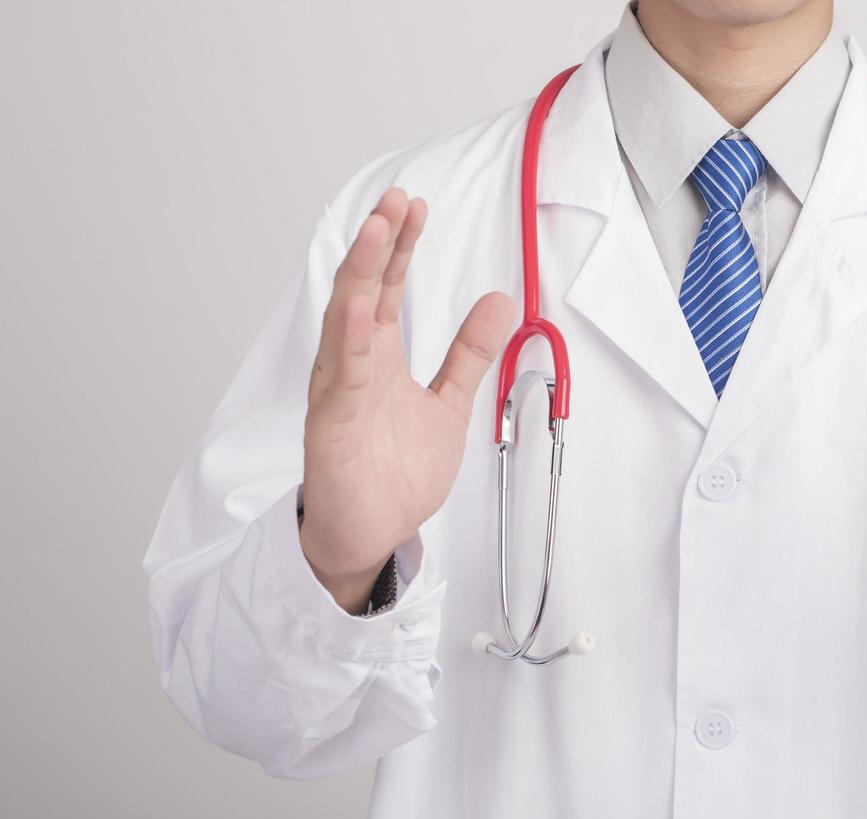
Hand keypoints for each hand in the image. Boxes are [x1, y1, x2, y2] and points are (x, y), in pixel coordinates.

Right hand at [300, 187, 514, 609]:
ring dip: (361, 274)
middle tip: (396, 199)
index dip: (400, 248)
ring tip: (376, 229)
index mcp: (378, 357)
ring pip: (345, 320)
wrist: (371, 535)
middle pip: (363, 290)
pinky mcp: (332, 423)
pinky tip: (357, 305)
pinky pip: (341, 374)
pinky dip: (348, 337)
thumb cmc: (394, 472)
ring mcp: (339, 391)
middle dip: (379, 244)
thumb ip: (468, 354)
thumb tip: (499, 301)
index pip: (388, 289)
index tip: (415, 206)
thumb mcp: (448, 403)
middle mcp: (353, 364)